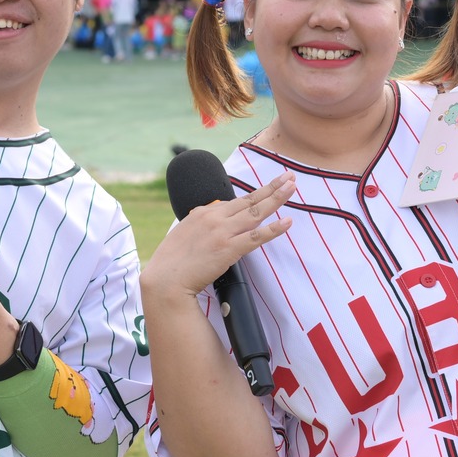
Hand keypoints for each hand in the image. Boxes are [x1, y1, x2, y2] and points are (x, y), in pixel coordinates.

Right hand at [141, 174, 295, 300]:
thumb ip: (200, 222)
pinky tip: (287, 221)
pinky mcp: (228, 250)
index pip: (234, 201)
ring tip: (292, 187)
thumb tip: (210, 214)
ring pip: (256, 212)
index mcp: (203, 213)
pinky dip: (274, 229)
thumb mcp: (184, 232)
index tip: (269, 187)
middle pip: (249, 200)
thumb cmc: (172, 262)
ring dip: (277, 198)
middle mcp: (214, 218)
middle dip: (272, 187)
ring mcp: (222, 233)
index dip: (255, 195)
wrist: (165, 280)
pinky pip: (256, 237)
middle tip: (289, 176)